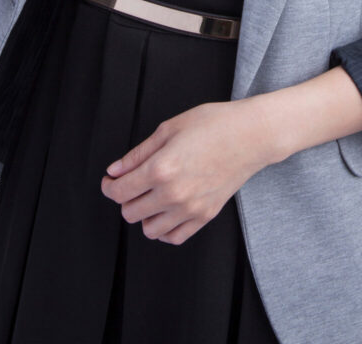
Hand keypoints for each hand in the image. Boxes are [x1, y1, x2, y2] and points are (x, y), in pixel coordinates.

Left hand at [100, 99, 272, 245]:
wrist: (251, 135)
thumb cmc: (214, 124)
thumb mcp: (169, 128)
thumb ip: (138, 153)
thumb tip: (115, 171)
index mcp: (161, 168)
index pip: (119, 192)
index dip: (109, 186)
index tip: (111, 180)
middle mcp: (173, 194)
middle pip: (130, 212)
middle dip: (126, 198)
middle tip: (133, 183)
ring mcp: (190, 208)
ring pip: (149, 230)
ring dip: (144, 214)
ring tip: (152, 196)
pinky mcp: (205, 216)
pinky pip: (173, 237)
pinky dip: (164, 229)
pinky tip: (167, 210)